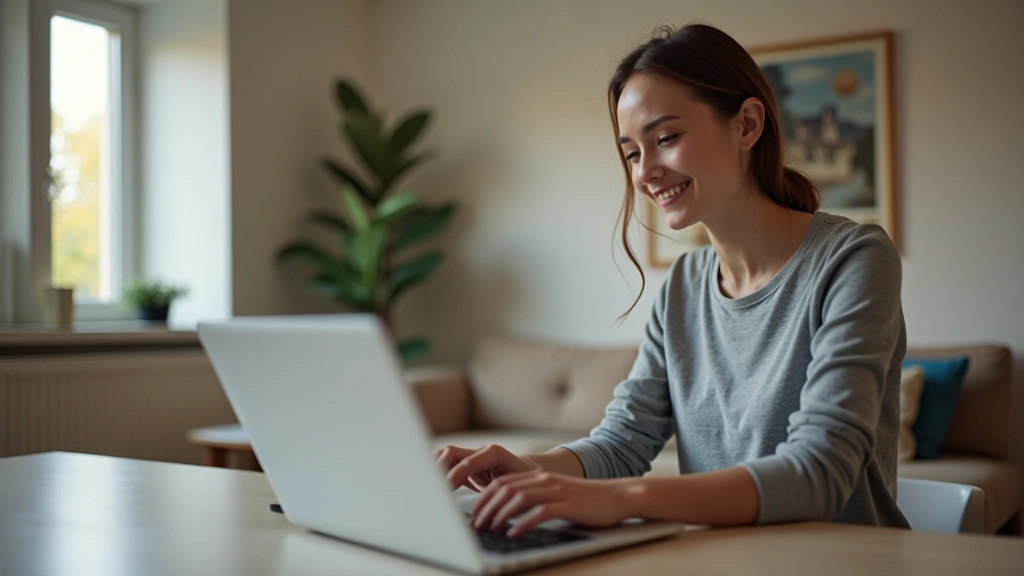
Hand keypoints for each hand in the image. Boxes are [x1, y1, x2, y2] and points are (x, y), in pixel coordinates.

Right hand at [433, 444, 539, 491]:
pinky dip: (436, 473)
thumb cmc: (525, 482)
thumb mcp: (516, 487)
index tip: (445, 488)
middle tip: (432, 488)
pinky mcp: (464, 466)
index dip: (455, 475)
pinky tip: (433, 488)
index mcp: (493, 453)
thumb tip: (489, 506)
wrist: (528, 474)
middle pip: (449, 453)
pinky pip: (444, 464)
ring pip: (443, 456)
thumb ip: (502, 492)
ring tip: (430, 487)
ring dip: (434, 469)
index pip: (467, 462)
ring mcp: (470, 457)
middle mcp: (479, 452)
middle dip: (438, 468)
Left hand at [469, 468, 636, 536]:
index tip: (474, 515)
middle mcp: (545, 480)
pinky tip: (514, 533)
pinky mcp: (568, 505)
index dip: (484, 498)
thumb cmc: (587, 501)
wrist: (619, 496)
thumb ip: (536, 498)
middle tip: (476, 526)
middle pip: (506, 489)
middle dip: (486, 508)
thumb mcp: (557, 494)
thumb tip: (510, 514)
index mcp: (539, 477)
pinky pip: (540, 512)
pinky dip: (524, 523)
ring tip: (490, 529)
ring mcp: (557, 491)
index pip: (503, 483)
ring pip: (519, 499)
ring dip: (500, 515)